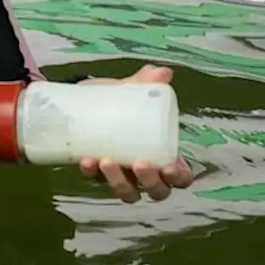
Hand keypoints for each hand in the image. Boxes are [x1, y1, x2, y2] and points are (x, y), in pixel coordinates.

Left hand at [77, 64, 195, 202]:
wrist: (82, 98)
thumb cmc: (117, 98)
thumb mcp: (131, 89)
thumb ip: (147, 81)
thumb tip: (162, 73)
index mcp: (163, 152)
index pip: (181, 176)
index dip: (179, 177)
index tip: (169, 167)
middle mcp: (145, 170)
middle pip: (157, 191)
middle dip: (150, 182)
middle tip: (138, 163)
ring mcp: (121, 174)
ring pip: (128, 192)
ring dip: (118, 182)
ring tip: (106, 161)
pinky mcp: (96, 173)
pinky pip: (95, 181)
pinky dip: (91, 174)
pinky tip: (85, 161)